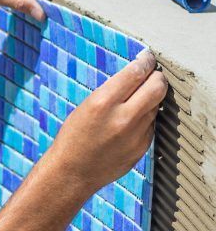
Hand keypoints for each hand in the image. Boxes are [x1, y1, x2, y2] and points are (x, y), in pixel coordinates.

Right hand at [46, 50, 167, 193]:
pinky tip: (127, 125)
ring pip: (156, 105)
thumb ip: (113, 91)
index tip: (147, 58)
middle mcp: (122, 117)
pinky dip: (144, 120)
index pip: (136, 72)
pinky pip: (151, 125)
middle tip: (152, 75)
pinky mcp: (142, 147)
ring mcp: (136, 134)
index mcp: (103, 102)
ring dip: (149, 99)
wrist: (72, 172)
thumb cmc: (73, 137)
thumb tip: (138, 75)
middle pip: (157, 86)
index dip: (145, 61)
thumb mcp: (86, 107)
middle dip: (157, 77)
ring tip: (133, 103)